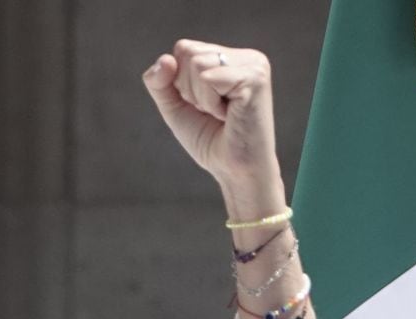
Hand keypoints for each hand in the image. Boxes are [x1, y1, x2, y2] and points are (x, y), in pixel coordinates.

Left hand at [142, 39, 282, 213]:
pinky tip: (229, 116)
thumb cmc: (211, 142)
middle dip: (189, 90)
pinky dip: (210, 103)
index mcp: (231, 59)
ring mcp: (253, 64)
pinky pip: (208, 78)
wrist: (236, 172)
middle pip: (187, 52)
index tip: (204, 107)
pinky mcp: (255, 77)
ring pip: (196, 64)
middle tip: (214, 113)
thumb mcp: (176, 107)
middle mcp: (246, 57)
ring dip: (200, 99)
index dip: (181, 83)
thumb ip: (160, 82)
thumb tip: (166, 59)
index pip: (184, 49)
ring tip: (223, 115)